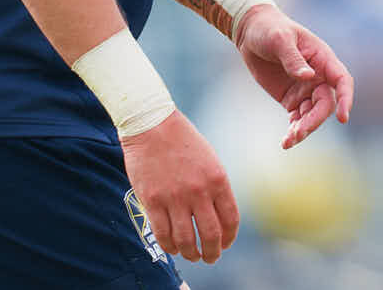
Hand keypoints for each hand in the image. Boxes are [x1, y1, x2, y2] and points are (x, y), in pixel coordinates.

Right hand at [119, 110, 240, 263]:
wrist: (151, 123)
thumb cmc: (181, 140)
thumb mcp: (209, 159)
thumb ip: (215, 187)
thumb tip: (217, 217)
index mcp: (218, 179)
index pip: (230, 220)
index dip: (229, 239)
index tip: (224, 245)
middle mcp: (199, 191)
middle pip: (211, 235)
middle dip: (212, 253)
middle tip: (209, 258)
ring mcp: (174, 197)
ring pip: (186, 240)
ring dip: (190, 253)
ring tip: (190, 255)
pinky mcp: (152, 200)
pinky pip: (163, 234)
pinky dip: (169, 246)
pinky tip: (172, 247)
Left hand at [233, 6, 354, 148]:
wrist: (251, 32)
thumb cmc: (270, 29)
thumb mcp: (280, 40)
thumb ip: (293, 59)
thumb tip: (308, 77)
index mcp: (322, 59)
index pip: (342, 80)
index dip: (346, 99)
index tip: (343, 118)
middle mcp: (318, 76)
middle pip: (326, 104)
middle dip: (315, 120)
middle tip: (299, 132)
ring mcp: (305, 89)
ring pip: (312, 115)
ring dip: (304, 129)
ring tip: (288, 140)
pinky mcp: (291, 99)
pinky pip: (298, 118)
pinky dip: (294, 131)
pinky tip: (286, 141)